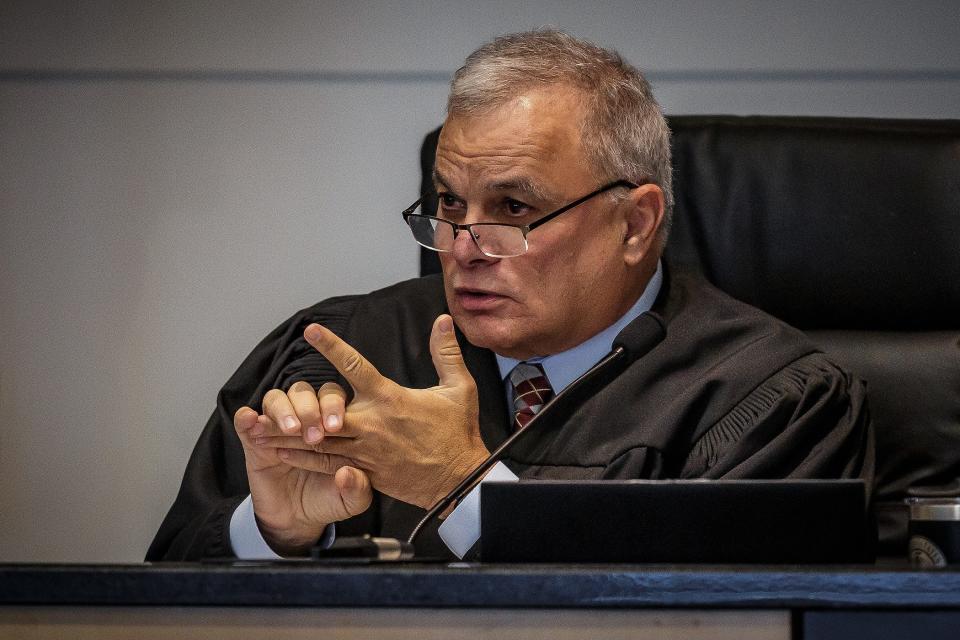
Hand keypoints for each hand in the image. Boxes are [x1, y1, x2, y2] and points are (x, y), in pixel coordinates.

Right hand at [233, 405, 371, 555]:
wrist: (297, 520)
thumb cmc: (330, 499)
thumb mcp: (352, 501)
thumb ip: (358, 489)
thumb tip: (347, 474)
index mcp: (332, 424)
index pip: (333, 397)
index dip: (334, 406)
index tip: (335, 427)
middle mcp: (304, 419)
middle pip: (304, 392)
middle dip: (309, 409)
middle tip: (314, 436)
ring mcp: (277, 428)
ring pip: (276, 399)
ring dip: (283, 410)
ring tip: (290, 431)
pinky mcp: (253, 441)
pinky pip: (245, 420)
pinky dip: (246, 417)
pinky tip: (251, 420)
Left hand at [259, 314, 490, 509]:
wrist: (460, 481)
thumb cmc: (458, 434)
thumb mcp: (459, 389)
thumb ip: (446, 353)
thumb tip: (443, 321)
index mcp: (389, 398)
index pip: (354, 366)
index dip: (330, 346)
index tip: (310, 331)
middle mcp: (371, 423)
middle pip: (322, 413)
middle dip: (292, 408)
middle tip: (264, 403)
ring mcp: (365, 450)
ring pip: (317, 441)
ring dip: (287, 436)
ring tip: (258, 431)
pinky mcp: (365, 471)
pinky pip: (326, 464)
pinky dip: (301, 458)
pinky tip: (280, 453)